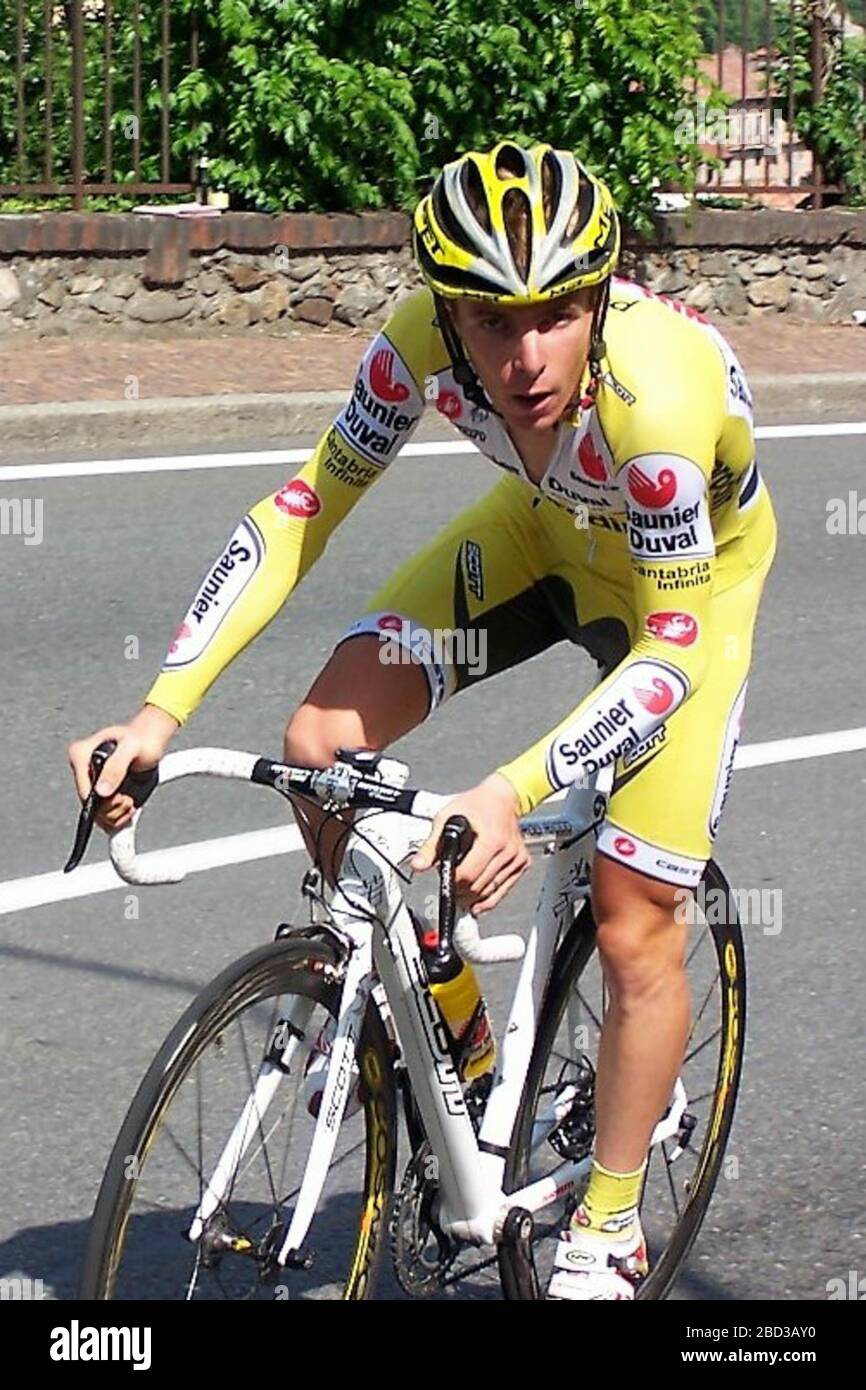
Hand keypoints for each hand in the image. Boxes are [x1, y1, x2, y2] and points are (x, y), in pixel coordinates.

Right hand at [67, 704, 178, 833]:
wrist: (150, 740)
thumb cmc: (141, 740)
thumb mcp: (131, 748)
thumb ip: (116, 767)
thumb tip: (101, 791)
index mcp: (80, 755)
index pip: (84, 793)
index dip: (105, 802)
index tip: (122, 796)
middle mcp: (81, 769)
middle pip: (90, 807)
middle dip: (113, 808)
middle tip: (127, 797)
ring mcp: (90, 781)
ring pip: (97, 815)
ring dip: (117, 813)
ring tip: (129, 799)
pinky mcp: (99, 790)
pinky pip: (103, 816)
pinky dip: (118, 816)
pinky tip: (127, 805)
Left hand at [410, 773, 529, 916]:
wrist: (502, 797)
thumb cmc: (476, 804)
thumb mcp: (447, 818)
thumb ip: (431, 845)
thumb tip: (418, 864)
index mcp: (492, 839)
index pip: (468, 874)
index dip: (451, 881)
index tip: (443, 877)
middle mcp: (507, 851)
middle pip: (478, 886)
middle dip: (459, 889)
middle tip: (449, 883)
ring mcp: (516, 858)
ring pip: (489, 892)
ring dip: (472, 896)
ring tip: (459, 889)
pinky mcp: (521, 864)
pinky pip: (502, 891)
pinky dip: (487, 899)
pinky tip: (475, 900)